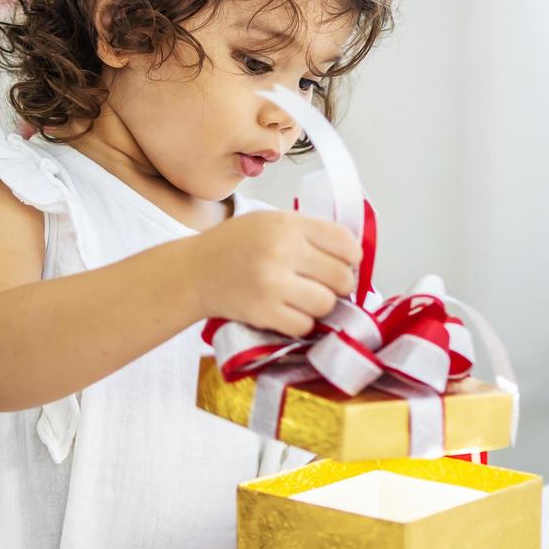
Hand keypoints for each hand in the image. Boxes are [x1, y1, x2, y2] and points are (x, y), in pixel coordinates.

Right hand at [191, 211, 361, 337]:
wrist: (193, 271)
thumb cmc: (236, 245)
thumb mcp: (271, 222)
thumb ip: (310, 233)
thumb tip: (354, 258)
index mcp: (287, 224)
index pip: (345, 243)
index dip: (351, 257)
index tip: (343, 263)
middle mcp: (281, 250)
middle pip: (342, 277)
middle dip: (339, 285)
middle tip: (323, 285)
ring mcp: (271, 283)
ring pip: (326, 304)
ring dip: (319, 306)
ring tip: (302, 298)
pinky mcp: (262, 312)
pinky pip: (304, 326)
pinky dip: (300, 323)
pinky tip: (286, 311)